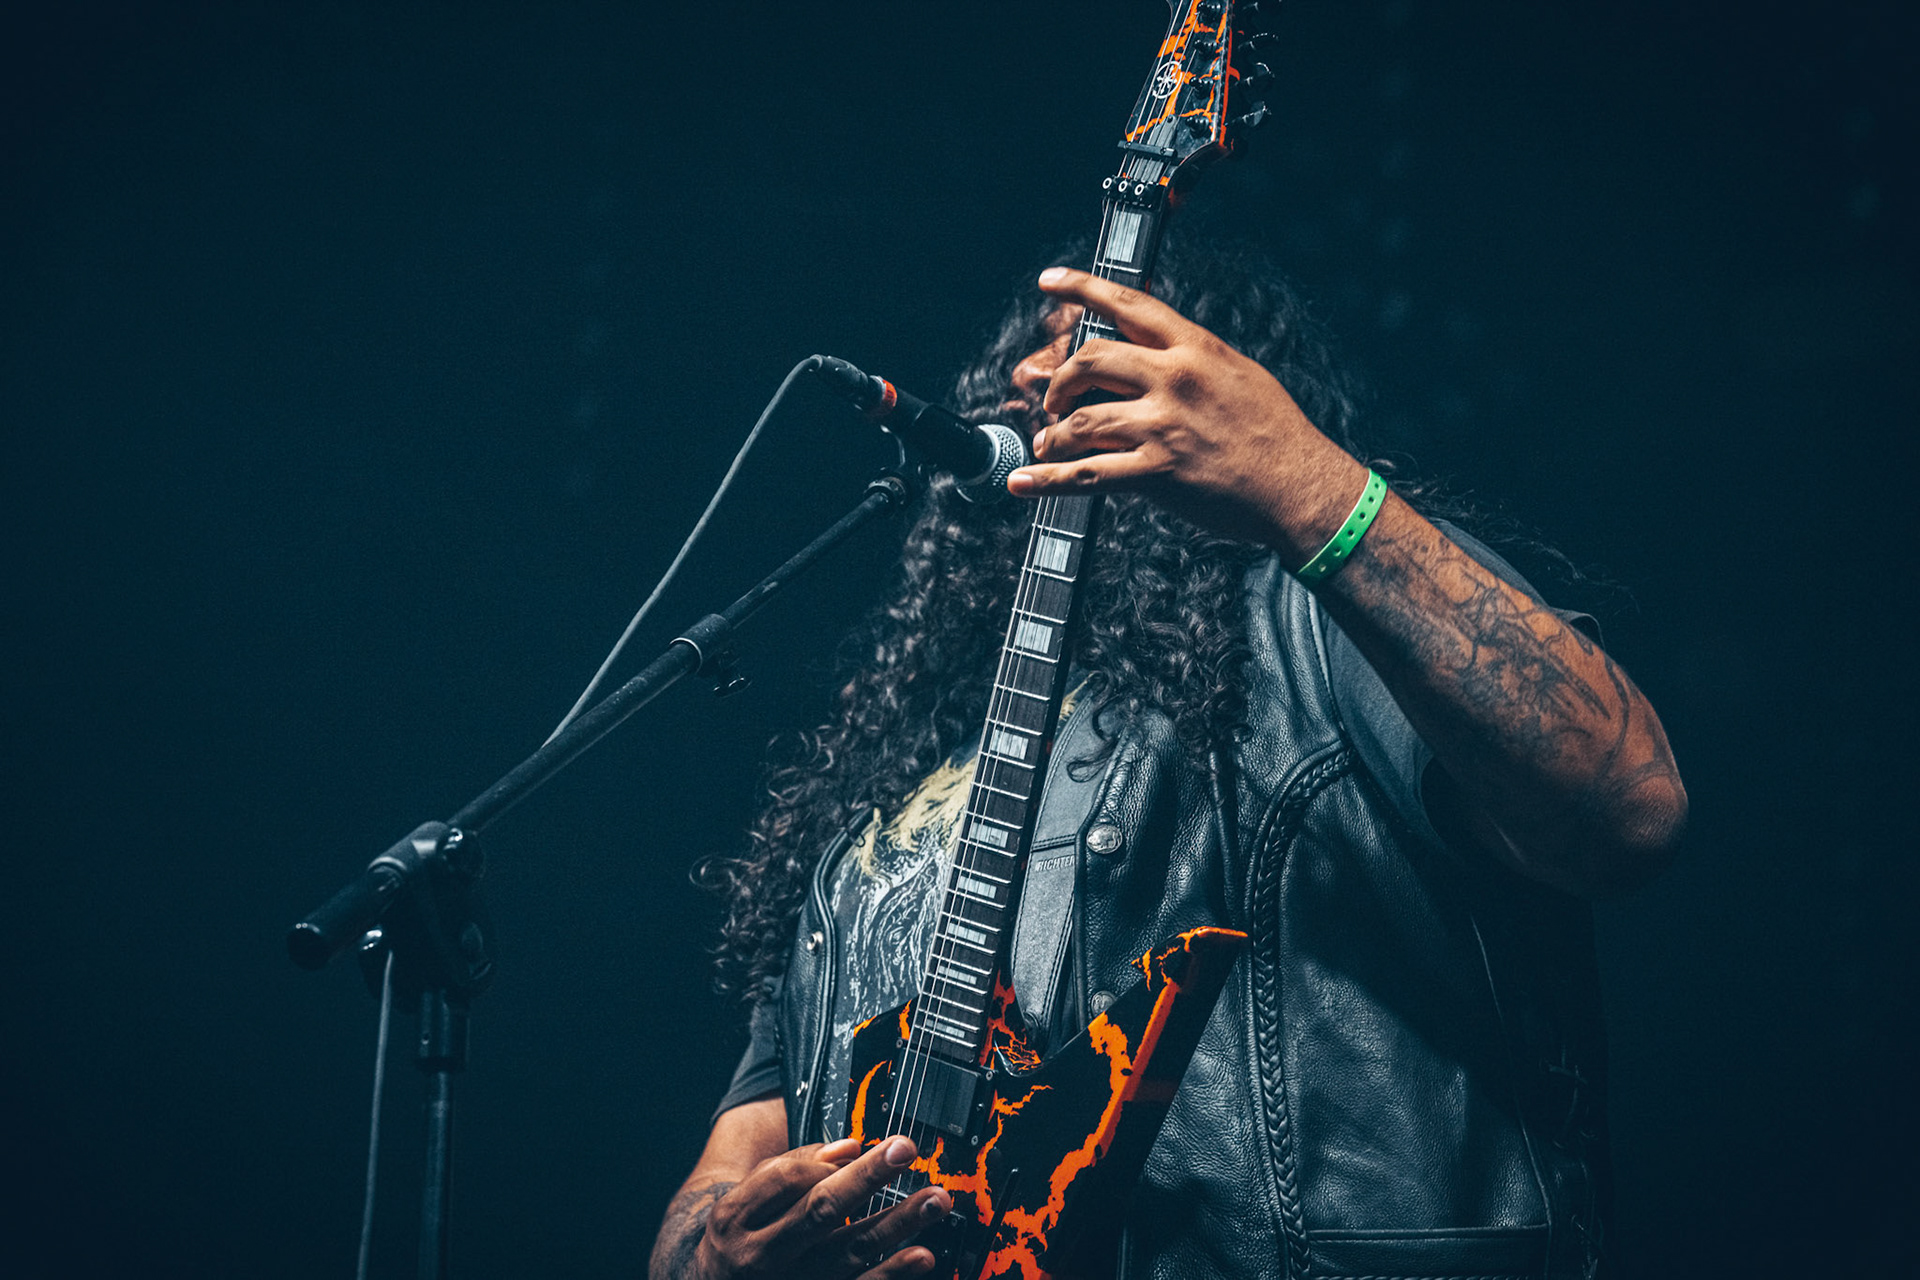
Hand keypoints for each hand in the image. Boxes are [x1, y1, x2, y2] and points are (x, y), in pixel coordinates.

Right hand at [691, 1136, 950, 1279]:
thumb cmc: (740, 1232)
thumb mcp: (747, 1197)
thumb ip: (794, 1167)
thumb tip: (849, 1148)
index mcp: (736, 1217)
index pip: (783, 1180)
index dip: (821, 1161)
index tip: (857, 1147)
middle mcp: (759, 1254)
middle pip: (820, 1211)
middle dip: (865, 1178)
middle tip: (904, 1150)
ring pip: (848, 1252)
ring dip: (896, 1225)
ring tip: (933, 1201)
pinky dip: (890, 1273)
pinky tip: (920, 1255)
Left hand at [1009, 266, 1364, 557]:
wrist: (1301, 486)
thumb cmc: (1277, 435)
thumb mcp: (1239, 373)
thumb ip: (1192, 359)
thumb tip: (1156, 352)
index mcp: (1195, 349)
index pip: (1128, 303)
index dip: (1081, 287)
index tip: (1049, 281)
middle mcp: (1175, 379)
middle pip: (1090, 360)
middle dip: (1060, 382)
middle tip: (1054, 400)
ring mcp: (1163, 425)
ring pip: (1081, 419)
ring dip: (1052, 435)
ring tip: (1046, 445)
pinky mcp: (1157, 472)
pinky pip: (1087, 474)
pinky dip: (1047, 481)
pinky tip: (1023, 483)